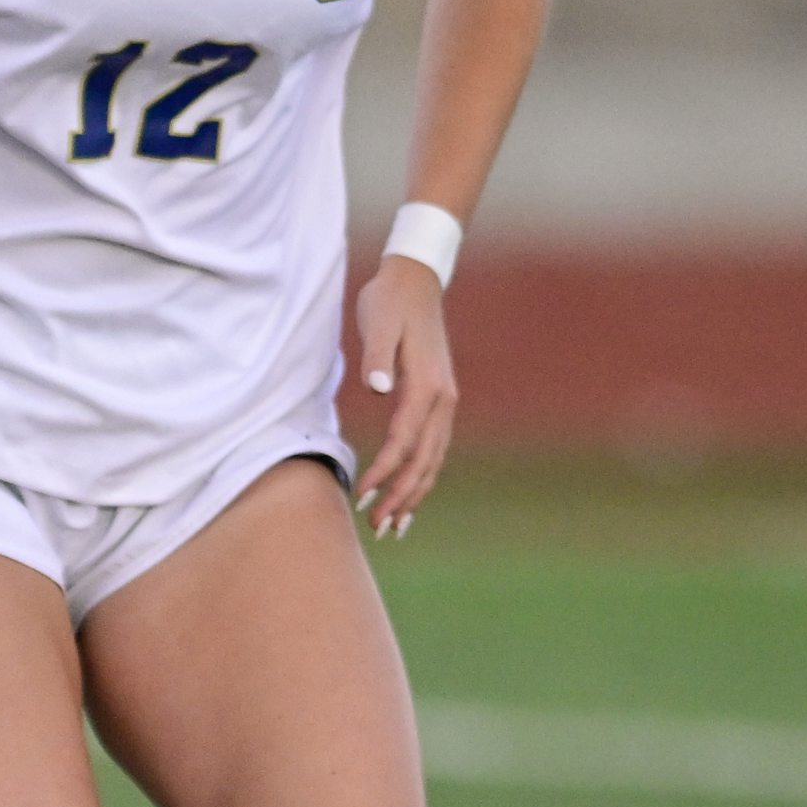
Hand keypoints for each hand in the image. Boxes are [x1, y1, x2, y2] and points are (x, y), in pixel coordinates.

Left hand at [351, 255, 457, 534]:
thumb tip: (378, 386)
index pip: (405, 441)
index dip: (384, 472)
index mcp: (428, 386)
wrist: (415, 279)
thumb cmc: (390, 301)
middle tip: (377, 527)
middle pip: (424, 460)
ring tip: (394, 525)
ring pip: (433, 459)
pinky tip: (408, 494)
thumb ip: (377, 356)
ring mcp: (445, 402)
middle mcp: (443, 400)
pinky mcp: (438, 400)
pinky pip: (433, 448)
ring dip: (414, 494)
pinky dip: (422, 475)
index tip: (362, 496)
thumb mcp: (379, 322)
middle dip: (401, 496)